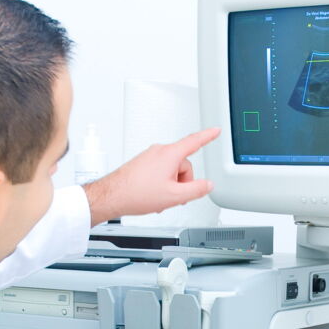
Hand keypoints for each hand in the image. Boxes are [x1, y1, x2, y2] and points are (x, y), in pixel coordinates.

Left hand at [83, 127, 219, 225]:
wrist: (112, 196)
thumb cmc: (136, 193)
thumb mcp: (174, 196)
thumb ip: (196, 190)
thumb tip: (208, 185)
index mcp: (169, 155)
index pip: (194, 141)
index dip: (208, 136)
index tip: (215, 131)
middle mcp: (159, 151)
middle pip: (183, 164)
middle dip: (183, 181)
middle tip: (174, 196)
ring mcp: (150, 157)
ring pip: (172, 170)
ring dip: (171, 185)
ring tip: (160, 198)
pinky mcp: (143, 164)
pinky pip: (160, 172)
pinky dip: (162, 184)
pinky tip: (154, 196)